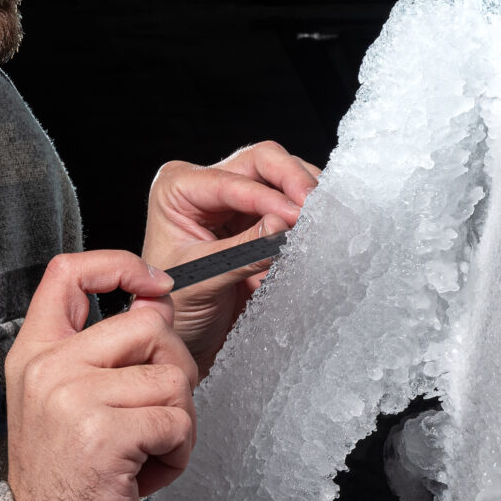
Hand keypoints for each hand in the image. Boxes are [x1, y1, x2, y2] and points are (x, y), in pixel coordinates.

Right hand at [6, 250, 199, 500]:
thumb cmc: (64, 485)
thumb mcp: (65, 405)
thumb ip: (101, 355)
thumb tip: (157, 302)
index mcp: (35, 355)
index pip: (67, 273)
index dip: (120, 266)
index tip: (153, 285)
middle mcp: (50, 369)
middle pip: (150, 325)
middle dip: (173, 372)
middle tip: (149, 419)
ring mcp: (75, 400)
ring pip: (174, 378)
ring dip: (175, 425)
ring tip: (139, 456)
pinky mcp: (106, 435)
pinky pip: (179, 422)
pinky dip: (176, 455)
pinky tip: (141, 476)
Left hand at [142, 141, 320, 375]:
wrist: (186, 339)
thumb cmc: (176, 310)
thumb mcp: (201, 280)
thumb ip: (240, 252)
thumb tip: (282, 225)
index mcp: (178, 190)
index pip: (230, 181)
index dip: (268, 196)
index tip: (296, 216)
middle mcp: (207, 185)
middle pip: (262, 162)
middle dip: (293, 180)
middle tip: (317, 207)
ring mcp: (238, 200)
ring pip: (283, 175)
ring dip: (307, 194)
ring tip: (324, 218)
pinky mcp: (263, 220)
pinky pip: (293, 203)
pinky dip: (310, 211)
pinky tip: (322, 225)